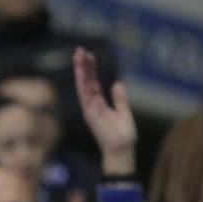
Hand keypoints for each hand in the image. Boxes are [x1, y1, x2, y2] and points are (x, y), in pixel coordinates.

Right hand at [73, 47, 136, 174]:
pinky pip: (85, 95)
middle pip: (85, 82)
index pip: (93, 83)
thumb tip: (117, 83)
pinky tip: (81, 71)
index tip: (89, 56)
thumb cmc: (123, 137)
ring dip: (80, 71)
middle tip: (79, 50)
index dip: (91, 69)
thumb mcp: (124, 113)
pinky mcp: (91, 113)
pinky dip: (82, 83)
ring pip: (83, 86)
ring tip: (78, 56)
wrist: (122, 151)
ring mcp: (90, 109)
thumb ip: (119, 99)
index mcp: (99, 104)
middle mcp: (92, 105)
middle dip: (82, 66)